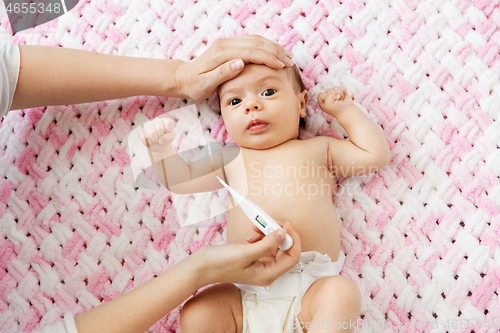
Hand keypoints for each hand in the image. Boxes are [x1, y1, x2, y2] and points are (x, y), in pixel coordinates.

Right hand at [141, 118, 175, 153]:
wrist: (159, 144)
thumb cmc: (166, 138)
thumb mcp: (171, 138)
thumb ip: (168, 137)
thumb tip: (160, 140)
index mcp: (166, 120)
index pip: (169, 123)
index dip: (169, 130)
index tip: (168, 133)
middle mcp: (157, 120)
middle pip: (160, 129)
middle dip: (161, 136)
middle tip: (161, 138)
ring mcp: (149, 124)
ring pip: (152, 133)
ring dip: (155, 140)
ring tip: (156, 140)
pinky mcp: (143, 130)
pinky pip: (145, 137)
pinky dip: (149, 142)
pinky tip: (151, 141)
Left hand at [175, 35, 294, 100]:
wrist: (184, 78)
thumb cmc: (195, 85)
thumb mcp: (206, 84)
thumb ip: (223, 74)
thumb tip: (240, 63)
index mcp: (222, 53)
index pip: (251, 52)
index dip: (268, 58)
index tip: (282, 66)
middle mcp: (226, 44)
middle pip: (256, 43)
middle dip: (275, 52)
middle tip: (290, 62)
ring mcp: (228, 44)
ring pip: (256, 40)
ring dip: (273, 48)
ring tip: (287, 57)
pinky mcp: (229, 46)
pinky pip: (251, 43)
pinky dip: (265, 47)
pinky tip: (274, 54)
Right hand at [196, 222, 300, 285]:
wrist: (201, 266)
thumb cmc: (220, 264)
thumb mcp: (246, 253)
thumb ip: (267, 244)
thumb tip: (283, 234)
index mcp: (268, 274)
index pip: (292, 257)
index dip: (292, 240)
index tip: (284, 226)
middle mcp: (267, 271)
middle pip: (285, 250)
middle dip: (279, 234)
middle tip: (269, 223)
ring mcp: (260, 264)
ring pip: (274, 245)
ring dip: (268, 234)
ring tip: (256, 229)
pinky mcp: (253, 258)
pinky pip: (264, 245)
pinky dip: (260, 236)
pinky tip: (251, 235)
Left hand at [318, 86, 355, 119]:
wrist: (347, 112)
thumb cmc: (336, 110)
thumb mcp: (328, 105)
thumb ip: (328, 97)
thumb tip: (336, 94)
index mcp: (321, 100)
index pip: (321, 94)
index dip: (326, 97)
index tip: (331, 102)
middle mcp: (327, 96)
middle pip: (328, 90)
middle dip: (334, 96)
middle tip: (336, 102)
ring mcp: (334, 93)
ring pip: (335, 87)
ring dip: (339, 94)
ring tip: (340, 100)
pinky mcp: (340, 91)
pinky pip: (341, 86)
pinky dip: (344, 91)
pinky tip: (344, 96)